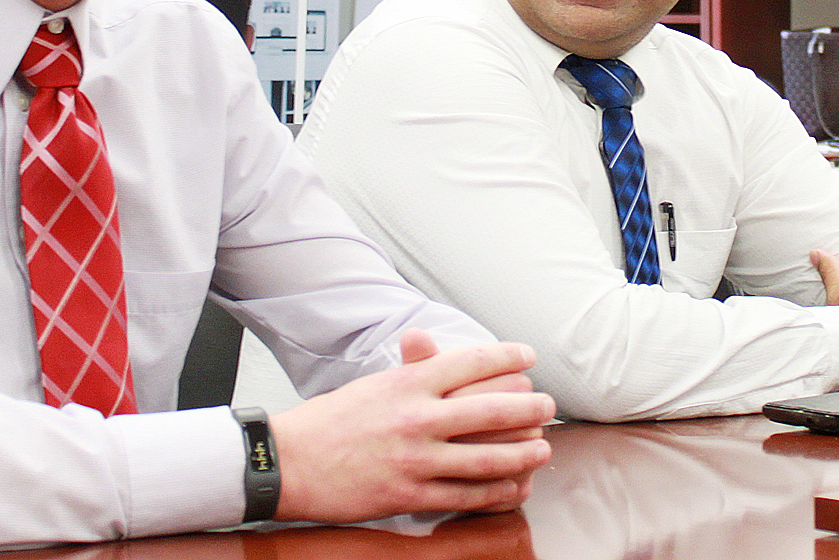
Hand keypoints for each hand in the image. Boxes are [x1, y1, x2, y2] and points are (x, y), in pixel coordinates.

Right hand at [268, 330, 554, 523]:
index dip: (508, 356)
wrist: (289, 462)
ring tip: (543, 449)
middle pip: (492, 409)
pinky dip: (497, 492)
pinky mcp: (410, 495)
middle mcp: (417, 418)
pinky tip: (514, 487)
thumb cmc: (331, 421)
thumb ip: (410, 369)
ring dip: (524, 454)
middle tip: (549, 406)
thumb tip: (429, 344)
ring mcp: (416, 459)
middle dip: (530, 408)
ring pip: (488, 458)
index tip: (528, 356)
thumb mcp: (374, 384)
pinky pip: (466, 496)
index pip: (471, 361)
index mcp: (408, 382)